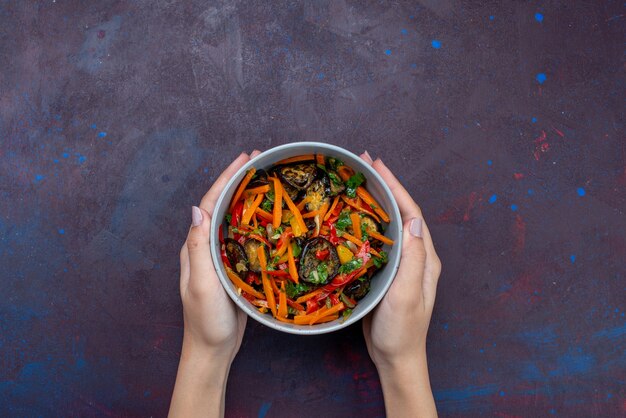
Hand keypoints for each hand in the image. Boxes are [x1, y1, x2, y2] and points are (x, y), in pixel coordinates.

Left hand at [170, 151, 260, 417]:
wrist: (212, 350)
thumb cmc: (206, 321)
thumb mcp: (202, 284)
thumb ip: (199, 248)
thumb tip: (197, 208)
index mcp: (196, 246)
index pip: (210, 203)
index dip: (226, 178)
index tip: (244, 159)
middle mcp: (205, 246)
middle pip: (221, 205)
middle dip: (237, 180)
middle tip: (259, 160)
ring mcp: (220, 256)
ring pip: (234, 218)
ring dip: (247, 196)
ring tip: (266, 179)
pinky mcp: (234, 268)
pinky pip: (245, 236)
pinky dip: (256, 221)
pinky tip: (271, 217)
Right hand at [360, 151, 440, 416]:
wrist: (396, 359)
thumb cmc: (402, 331)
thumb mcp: (407, 296)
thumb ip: (413, 259)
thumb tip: (414, 220)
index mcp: (425, 258)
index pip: (412, 213)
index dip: (395, 187)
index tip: (377, 165)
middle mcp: (416, 256)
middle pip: (402, 212)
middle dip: (385, 186)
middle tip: (364, 163)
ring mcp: (402, 264)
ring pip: (389, 223)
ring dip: (376, 200)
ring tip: (357, 181)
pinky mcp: (388, 272)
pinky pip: (378, 239)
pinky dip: (366, 222)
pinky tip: (352, 216)